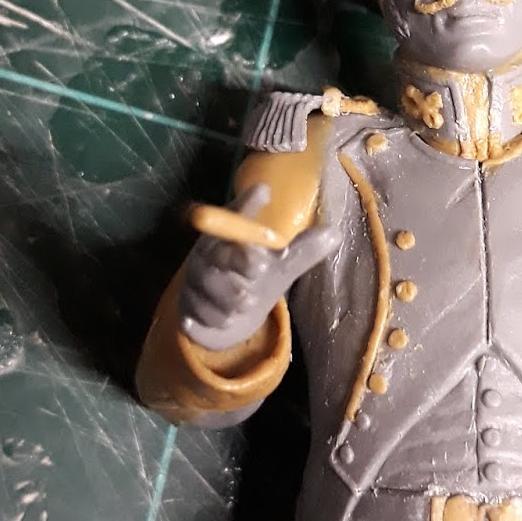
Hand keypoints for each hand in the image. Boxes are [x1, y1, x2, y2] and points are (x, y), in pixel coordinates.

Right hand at [179, 184, 337, 350]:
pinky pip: (199, 314)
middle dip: (238, 263)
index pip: (236, 214)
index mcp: (232, 234)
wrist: (226, 314)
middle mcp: (208, 252)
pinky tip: (224, 320)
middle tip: (258, 274)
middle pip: (218, 253)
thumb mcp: (281, 265)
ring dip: (230, 298)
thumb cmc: (256, 279)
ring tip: (245, 304)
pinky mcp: (185, 306)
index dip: (247, 207)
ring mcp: (193, 279)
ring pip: (209, 288)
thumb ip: (304, 250)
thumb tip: (336, 233)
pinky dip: (215, 320)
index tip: (263, 199)